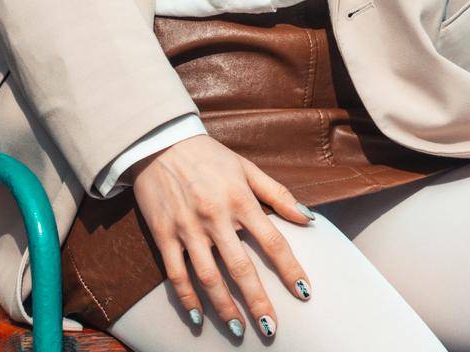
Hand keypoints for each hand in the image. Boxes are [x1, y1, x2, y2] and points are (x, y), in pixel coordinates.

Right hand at [130, 133, 314, 336]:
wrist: (161, 141)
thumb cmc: (209, 156)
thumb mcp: (246, 168)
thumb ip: (278, 194)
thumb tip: (308, 218)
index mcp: (240, 199)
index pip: (272, 240)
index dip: (290, 269)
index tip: (304, 293)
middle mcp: (215, 217)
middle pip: (241, 267)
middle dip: (258, 301)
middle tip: (271, 329)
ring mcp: (188, 228)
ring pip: (209, 277)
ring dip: (225, 307)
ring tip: (239, 329)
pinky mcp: (164, 235)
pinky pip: (176, 274)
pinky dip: (187, 298)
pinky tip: (198, 317)